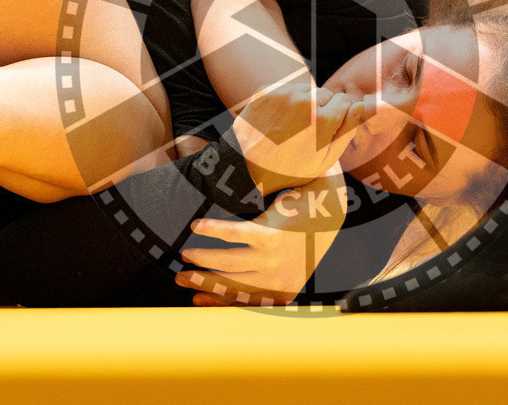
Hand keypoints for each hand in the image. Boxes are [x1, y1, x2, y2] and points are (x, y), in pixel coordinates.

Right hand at [175, 171, 346, 305]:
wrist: (327, 207)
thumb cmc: (304, 236)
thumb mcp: (291, 264)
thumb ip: (266, 278)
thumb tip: (228, 284)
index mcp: (282, 291)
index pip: (241, 301)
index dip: (215, 300)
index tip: (194, 298)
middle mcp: (276, 280)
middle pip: (229, 284)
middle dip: (201, 282)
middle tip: (180, 277)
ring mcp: (273, 260)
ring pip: (226, 262)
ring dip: (202, 258)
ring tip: (187, 253)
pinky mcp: (270, 237)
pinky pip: (231, 235)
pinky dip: (211, 230)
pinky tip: (197, 226)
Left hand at [232, 83, 362, 194]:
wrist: (244, 168)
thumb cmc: (290, 169)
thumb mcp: (325, 159)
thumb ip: (347, 130)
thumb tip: (360, 104)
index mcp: (324, 118)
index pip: (346, 101)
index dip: (339, 117)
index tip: (328, 130)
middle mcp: (304, 100)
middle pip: (327, 94)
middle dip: (323, 108)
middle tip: (309, 131)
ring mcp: (282, 93)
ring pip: (307, 90)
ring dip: (305, 103)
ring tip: (293, 126)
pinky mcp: (265, 91)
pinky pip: (286, 89)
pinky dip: (286, 101)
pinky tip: (279, 121)